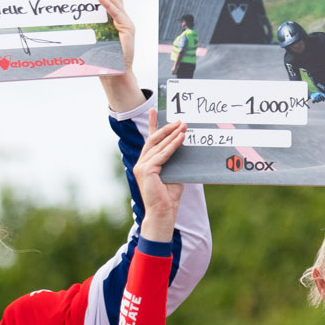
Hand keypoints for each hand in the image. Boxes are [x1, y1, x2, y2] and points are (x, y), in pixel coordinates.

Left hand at [92, 0, 141, 113]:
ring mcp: (127, 23)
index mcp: (117, 19)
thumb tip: (77, 14)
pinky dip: (107, 4)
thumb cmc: (103, 57)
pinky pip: (115, 14)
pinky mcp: (128, 30)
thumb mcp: (96, 35)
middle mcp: (124, 19)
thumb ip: (92, 24)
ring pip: (115, 1)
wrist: (115, 73)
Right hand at [135, 113, 187, 240]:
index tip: (154, 111)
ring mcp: (142, 166)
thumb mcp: (173, 175)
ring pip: (159, 146)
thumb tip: (182, 148)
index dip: (152, 125)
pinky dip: (172, 146)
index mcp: (146, 164)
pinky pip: (162, 154)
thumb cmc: (168, 199)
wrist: (163, 214)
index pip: (150, 141)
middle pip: (154, 140)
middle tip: (179, 120)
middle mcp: (141, 163)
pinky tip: (181, 138)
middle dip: (166, 128)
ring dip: (172, 135)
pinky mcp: (147, 170)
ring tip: (183, 126)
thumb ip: (174, 162)